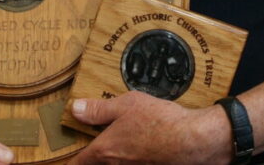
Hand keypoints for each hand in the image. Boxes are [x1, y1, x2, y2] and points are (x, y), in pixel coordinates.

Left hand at [69, 93, 229, 164]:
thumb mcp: (126, 104)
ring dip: (114, 158)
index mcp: (106, 150)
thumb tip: (75, 109)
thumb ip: (98, 109)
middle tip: (91, 151)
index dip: (71, 162)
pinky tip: (140, 148)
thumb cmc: (161, 121)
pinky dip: (130, 160)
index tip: (68, 160)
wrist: (195, 141)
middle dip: (92, 158)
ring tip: (122, 142)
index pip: (79, 163)